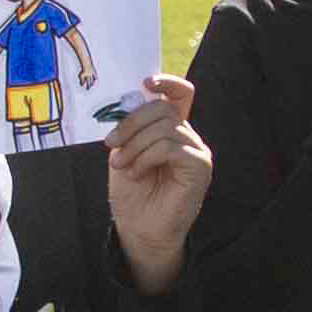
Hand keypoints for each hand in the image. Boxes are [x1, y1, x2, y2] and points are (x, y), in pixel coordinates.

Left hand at [104, 74, 212, 290]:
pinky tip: (137, 173)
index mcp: (171, 130)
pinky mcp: (200, 166)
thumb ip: (130, 128)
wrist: (139, 229)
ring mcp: (197, 151)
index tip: (146, 82)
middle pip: (163, 108)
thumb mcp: (124, 152)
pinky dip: (146, 157)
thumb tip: (128, 102)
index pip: (181, 95)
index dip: (167, 82)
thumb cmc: (133, 194)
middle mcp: (188, 137)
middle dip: (131, 123)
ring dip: (135, 146)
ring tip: (122, 166)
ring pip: (165, 128)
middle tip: (112, 145)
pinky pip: (171, 147)